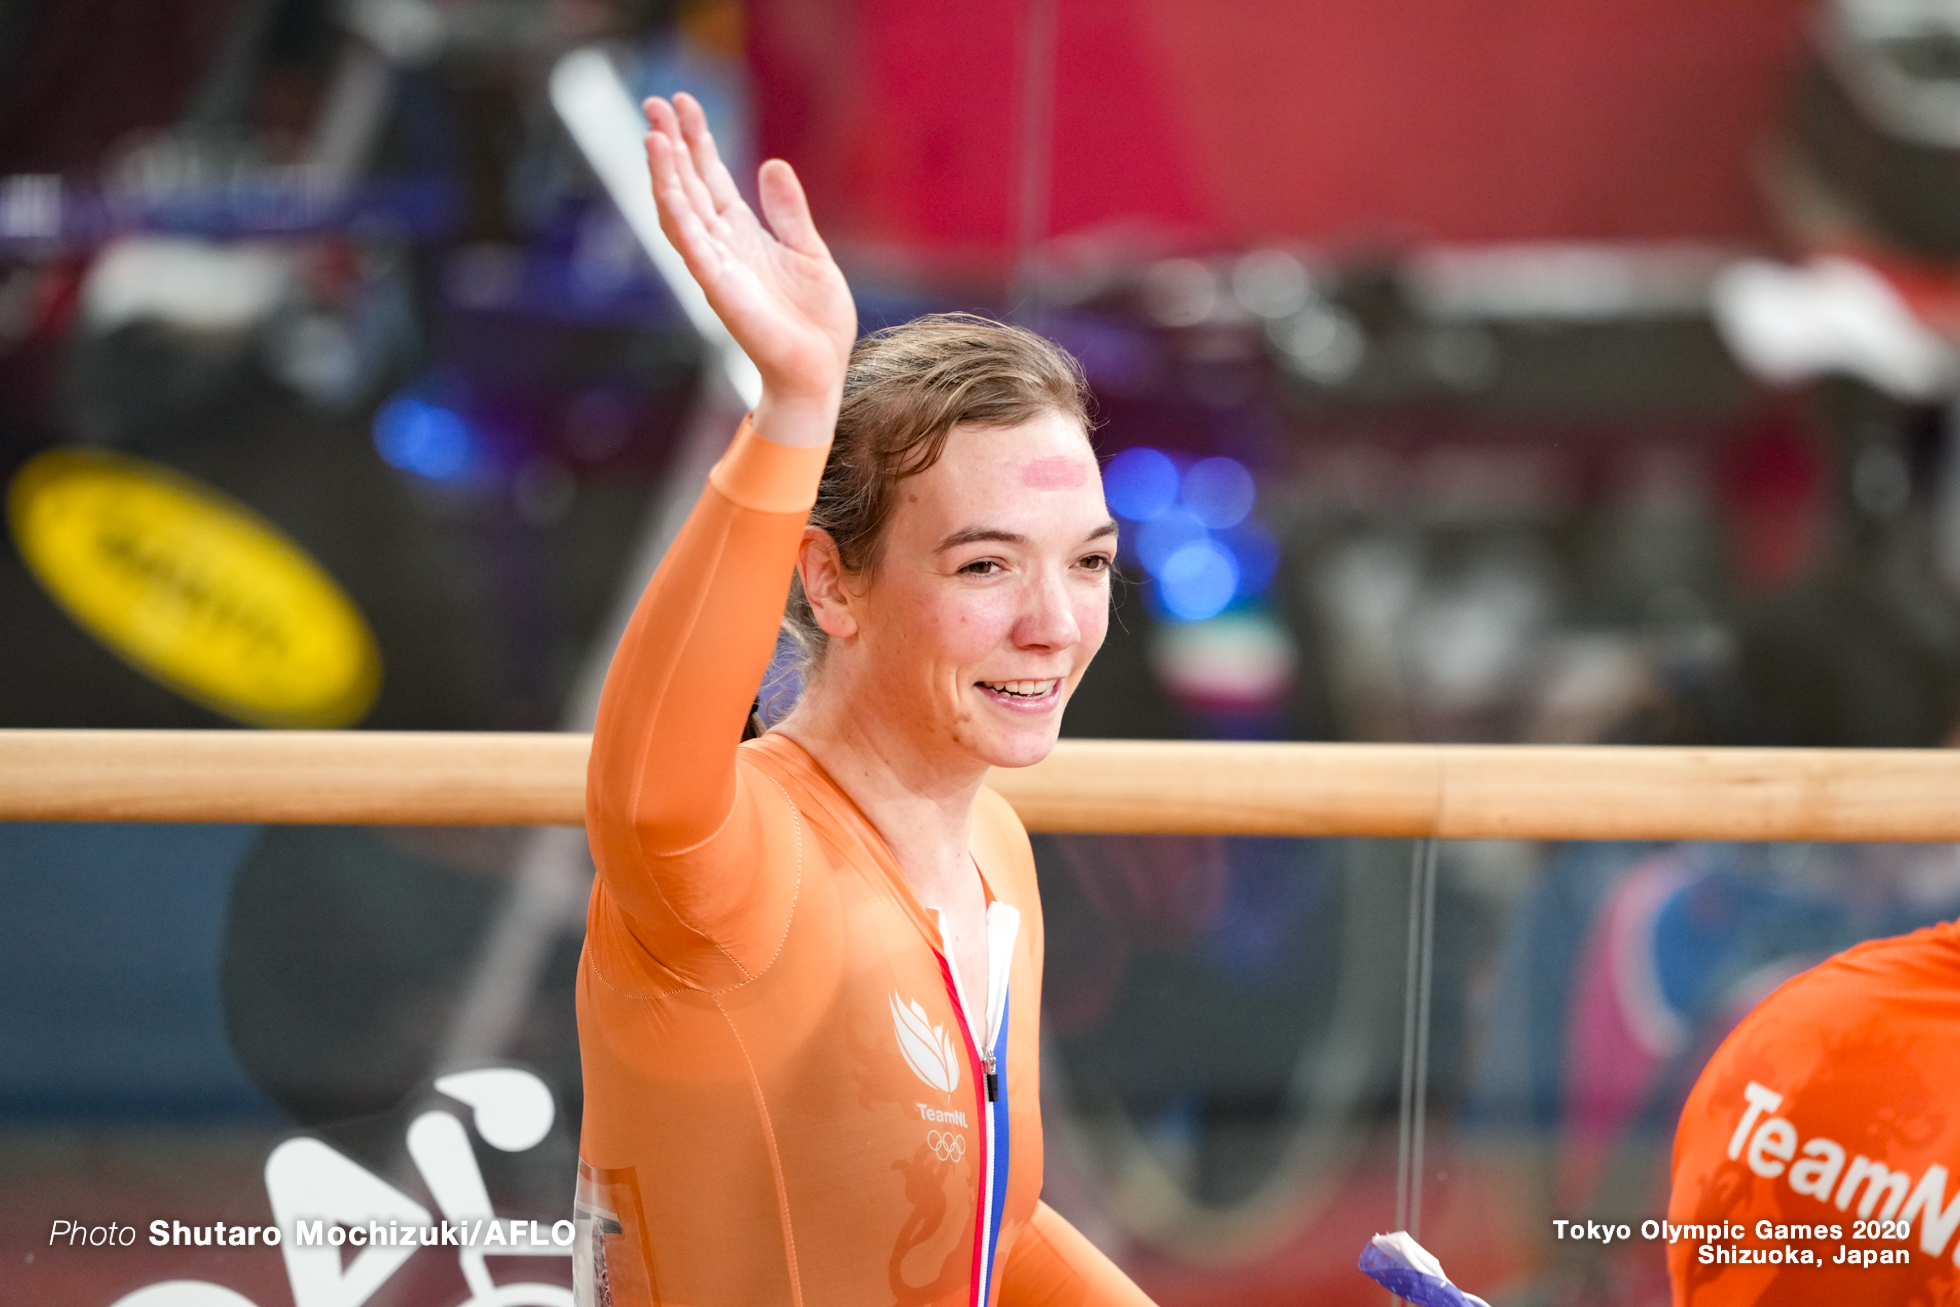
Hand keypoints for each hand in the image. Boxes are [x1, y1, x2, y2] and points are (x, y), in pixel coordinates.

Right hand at [644, 94, 855, 436]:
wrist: (821, 370)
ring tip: (654, 135)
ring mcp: (718, 269)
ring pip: (681, 213)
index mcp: (743, 235)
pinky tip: (669, 190)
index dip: (697, 141)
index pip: (711, 178)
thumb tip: (772, 164)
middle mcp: (723, 248)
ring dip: (665, 176)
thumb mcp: (810, 252)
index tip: (682, 101)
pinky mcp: (722, 293)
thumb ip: (789, 212)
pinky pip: (694, 251)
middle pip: (689, 186)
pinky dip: (680, 220)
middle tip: (654, 101)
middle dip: (672, 145)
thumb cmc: (816, 321)